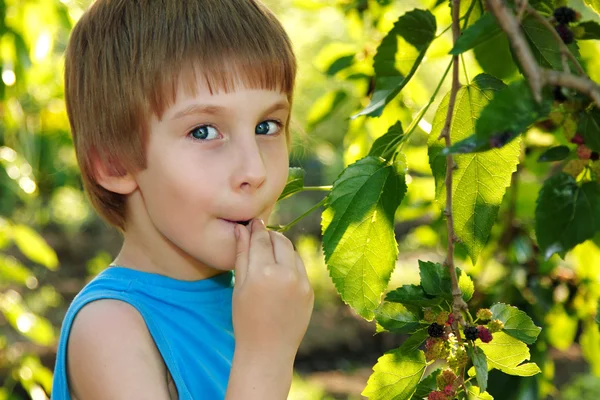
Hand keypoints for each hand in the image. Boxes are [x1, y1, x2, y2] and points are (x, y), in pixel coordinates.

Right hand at [232, 219, 313, 359]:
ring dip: (282, 247)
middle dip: (270, 234)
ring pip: (292, 252)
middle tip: (261, 234)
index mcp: (263, 272)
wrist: (267, 350)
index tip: (252, 222)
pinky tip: (280, 268)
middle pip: (280, 240)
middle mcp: (286, 274)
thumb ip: (242, 255)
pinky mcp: (310, 291)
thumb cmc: (245, 320)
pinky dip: (291, 262)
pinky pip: (300, 267)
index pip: (261, 239)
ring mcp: (301, 282)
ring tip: (269, 250)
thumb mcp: (239, 286)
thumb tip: (242, 228)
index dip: (255, 228)